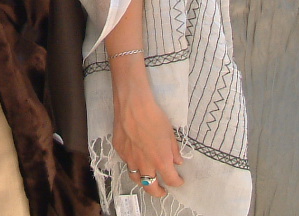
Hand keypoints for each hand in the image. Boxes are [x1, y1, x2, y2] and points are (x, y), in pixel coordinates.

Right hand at [111, 76, 183, 197]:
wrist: (133, 105)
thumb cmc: (154, 117)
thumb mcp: (170, 134)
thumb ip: (174, 151)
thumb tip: (177, 161)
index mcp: (161, 161)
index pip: (171, 180)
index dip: (177, 183)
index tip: (179, 180)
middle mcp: (145, 164)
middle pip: (151, 188)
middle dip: (158, 192)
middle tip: (162, 190)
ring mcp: (130, 159)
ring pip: (136, 178)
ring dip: (143, 181)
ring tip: (147, 179)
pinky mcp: (119, 151)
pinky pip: (127, 162)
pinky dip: (133, 164)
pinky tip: (135, 157)